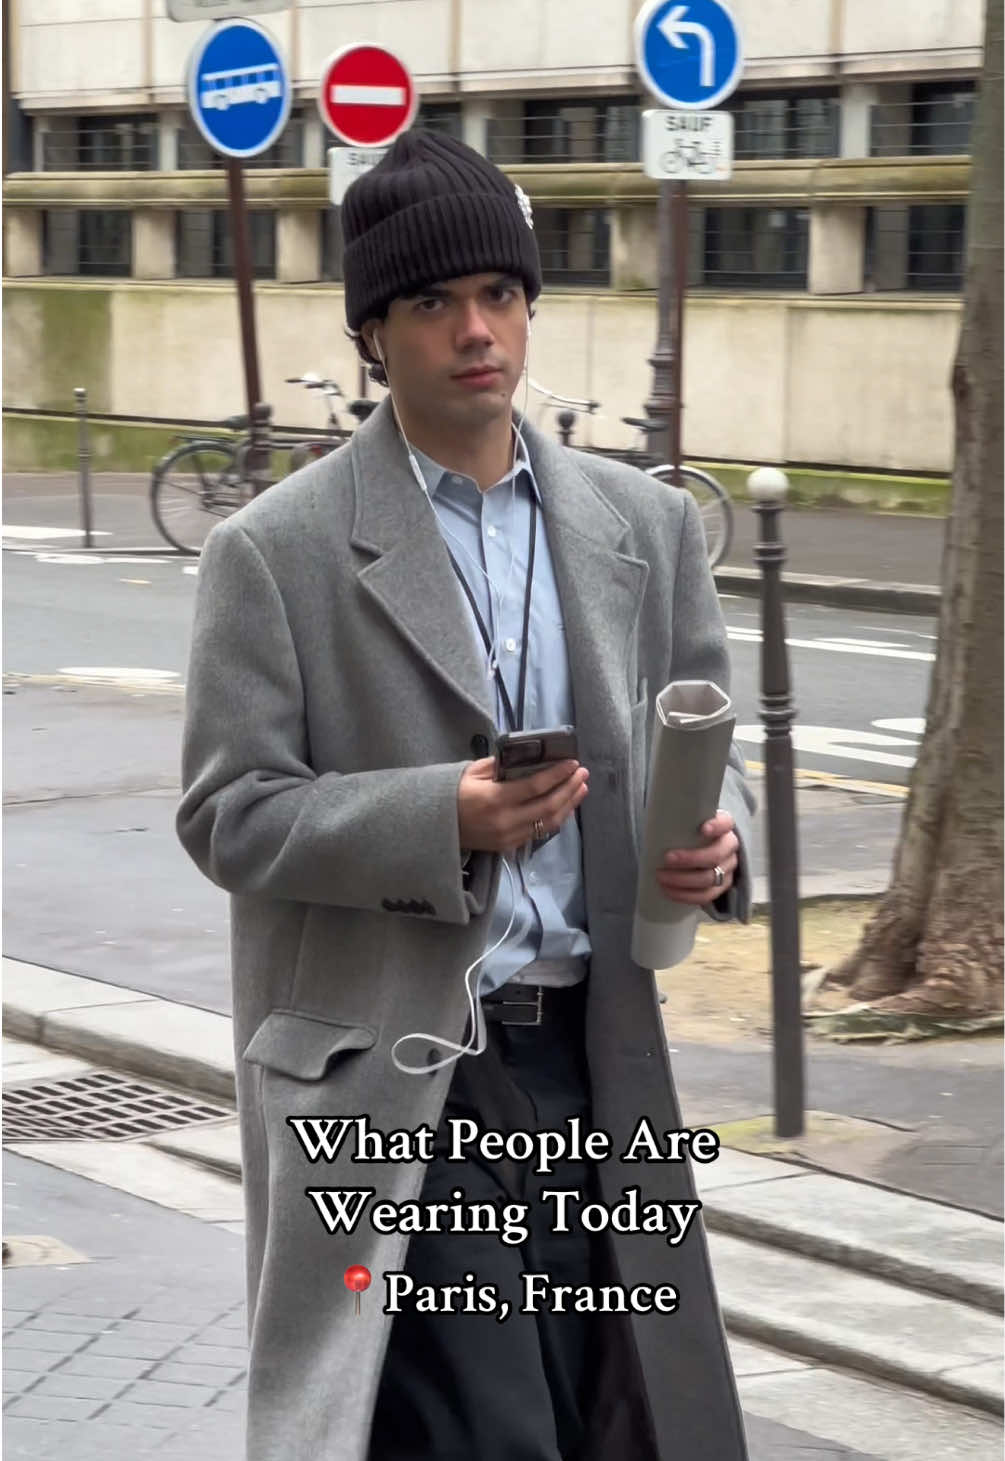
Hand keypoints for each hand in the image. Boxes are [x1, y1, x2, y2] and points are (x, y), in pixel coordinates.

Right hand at [458, 758, 588, 854]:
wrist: (435, 828)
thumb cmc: (452, 794)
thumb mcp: (472, 772)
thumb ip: (499, 765)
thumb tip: (526, 757)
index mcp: (495, 799)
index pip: (535, 786)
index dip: (557, 775)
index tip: (573, 764)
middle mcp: (506, 820)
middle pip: (548, 805)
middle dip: (569, 789)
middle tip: (583, 774)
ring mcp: (509, 836)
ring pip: (548, 822)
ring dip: (569, 805)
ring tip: (581, 789)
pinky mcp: (509, 846)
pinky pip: (539, 832)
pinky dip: (556, 818)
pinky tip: (565, 807)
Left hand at [656, 811, 738, 905]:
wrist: (697, 848)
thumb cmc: (687, 831)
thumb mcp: (685, 822)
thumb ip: (677, 821)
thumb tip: (652, 826)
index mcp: (723, 826)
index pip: (726, 823)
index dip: (717, 826)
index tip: (702, 829)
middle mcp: (729, 847)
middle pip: (715, 855)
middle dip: (690, 858)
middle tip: (667, 858)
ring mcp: (728, 868)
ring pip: (710, 878)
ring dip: (683, 880)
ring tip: (661, 877)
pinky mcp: (722, 886)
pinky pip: (707, 895)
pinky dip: (686, 895)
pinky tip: (669, 891)